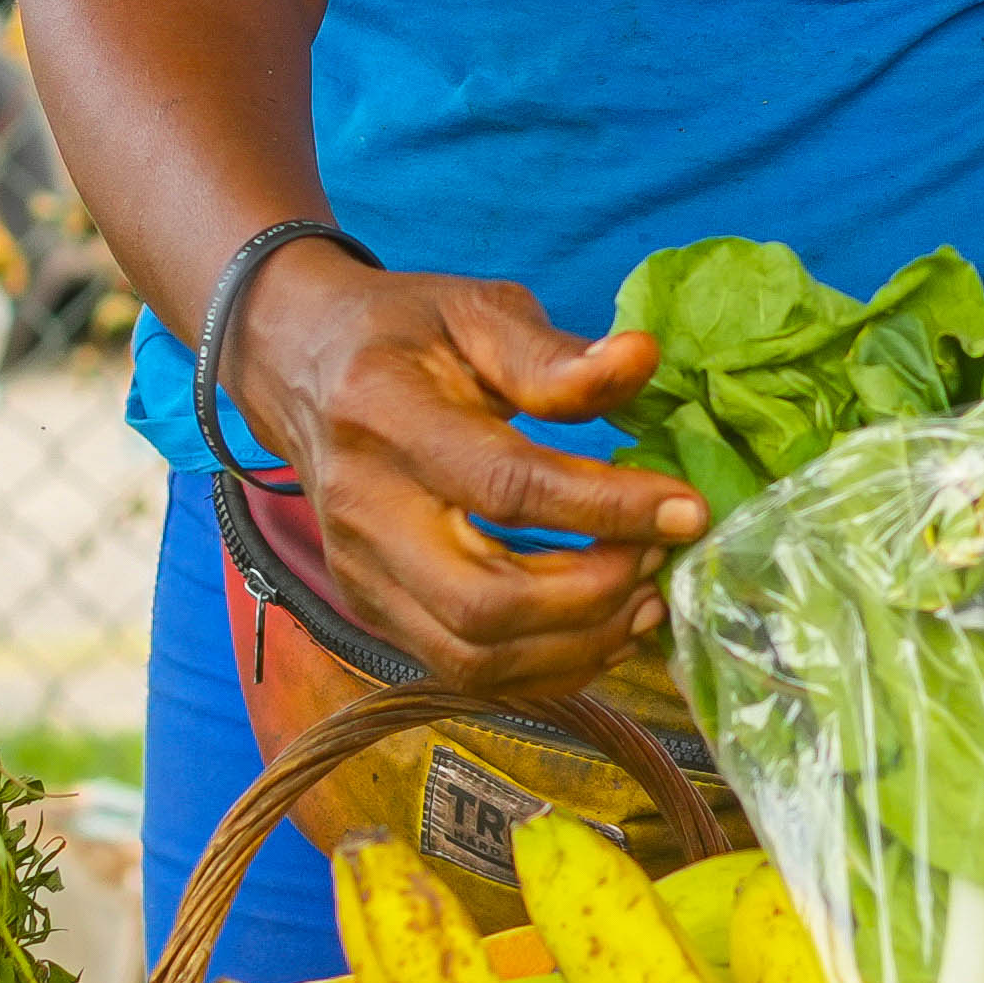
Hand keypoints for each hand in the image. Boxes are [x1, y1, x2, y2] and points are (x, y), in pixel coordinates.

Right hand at [231, 255, 701, 695]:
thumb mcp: (474, 311)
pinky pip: (463, 671)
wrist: (297, 365)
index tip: (686, 509)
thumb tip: (643, 361)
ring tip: (644, 598)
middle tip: (660, 559)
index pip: (506, 486)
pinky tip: (602, 629)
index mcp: (385, 415)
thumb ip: (553, 354)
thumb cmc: (401, 333)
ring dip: (576, 644)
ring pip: (473, 657)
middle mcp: (363, 509)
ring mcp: (359, 572)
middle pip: (483, 602)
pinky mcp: (370, 609)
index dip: (606, 508)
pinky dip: (545, 668)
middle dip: (592, 596)